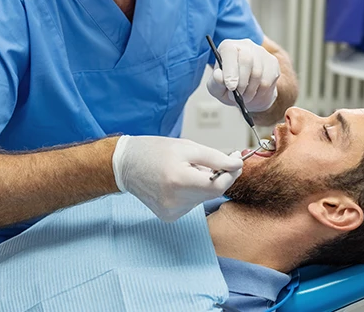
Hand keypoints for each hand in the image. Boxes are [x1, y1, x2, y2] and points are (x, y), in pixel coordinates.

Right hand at [112, 135, 242, 221]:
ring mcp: (171, 212)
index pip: (218, 186)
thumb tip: (237, 165)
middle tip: (211, 160)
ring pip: (203, 198)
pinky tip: (178, 183)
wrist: (126, 164)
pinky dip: (192, 192)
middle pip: (212, 192)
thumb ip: (215, 157)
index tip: (236, 161)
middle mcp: (175, 201)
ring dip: (203, 184)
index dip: (231, 174)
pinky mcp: (169, 216)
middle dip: (218, 176)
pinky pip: (192, 204)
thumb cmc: (155, 152)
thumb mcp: (187, 147)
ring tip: (185, 170)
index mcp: (179, 181)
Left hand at [207, 39, 279, 111]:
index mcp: (228, 47)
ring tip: (244, 97)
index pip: (229, 51)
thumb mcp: (216, 88)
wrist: (248, 93)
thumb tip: (219, 76)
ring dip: (250, 91)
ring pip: (258, 73)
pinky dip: (259, 93)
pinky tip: (254, 94)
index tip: (231, 86)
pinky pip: (267, 81)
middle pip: (246, 60)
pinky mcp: (273, 63)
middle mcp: (245, 45)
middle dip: (241, 83)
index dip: (230, 69)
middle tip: (237, 95)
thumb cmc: (229, 87)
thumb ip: (215, 82)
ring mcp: (261, 53)